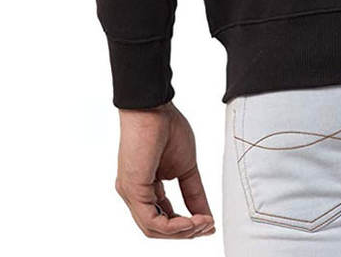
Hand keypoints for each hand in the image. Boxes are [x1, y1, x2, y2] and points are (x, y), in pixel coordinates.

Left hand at [115, 102, 215, 238]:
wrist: (154, 108)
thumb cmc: (167, 128)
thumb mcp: (186, 166)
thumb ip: (193, 192)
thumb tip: (205, 213)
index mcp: (146, 187)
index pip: (164, 216)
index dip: (187, 225)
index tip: (209, 224)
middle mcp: (135, 194)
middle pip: (159, 228)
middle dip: (186, 232)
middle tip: (208, 226)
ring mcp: (131, 194)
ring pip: (154, 229)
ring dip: (182, 231)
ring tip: (203, 224)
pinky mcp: (133, 190)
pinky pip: (152, 220)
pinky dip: (174, 226)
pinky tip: (191, 220)